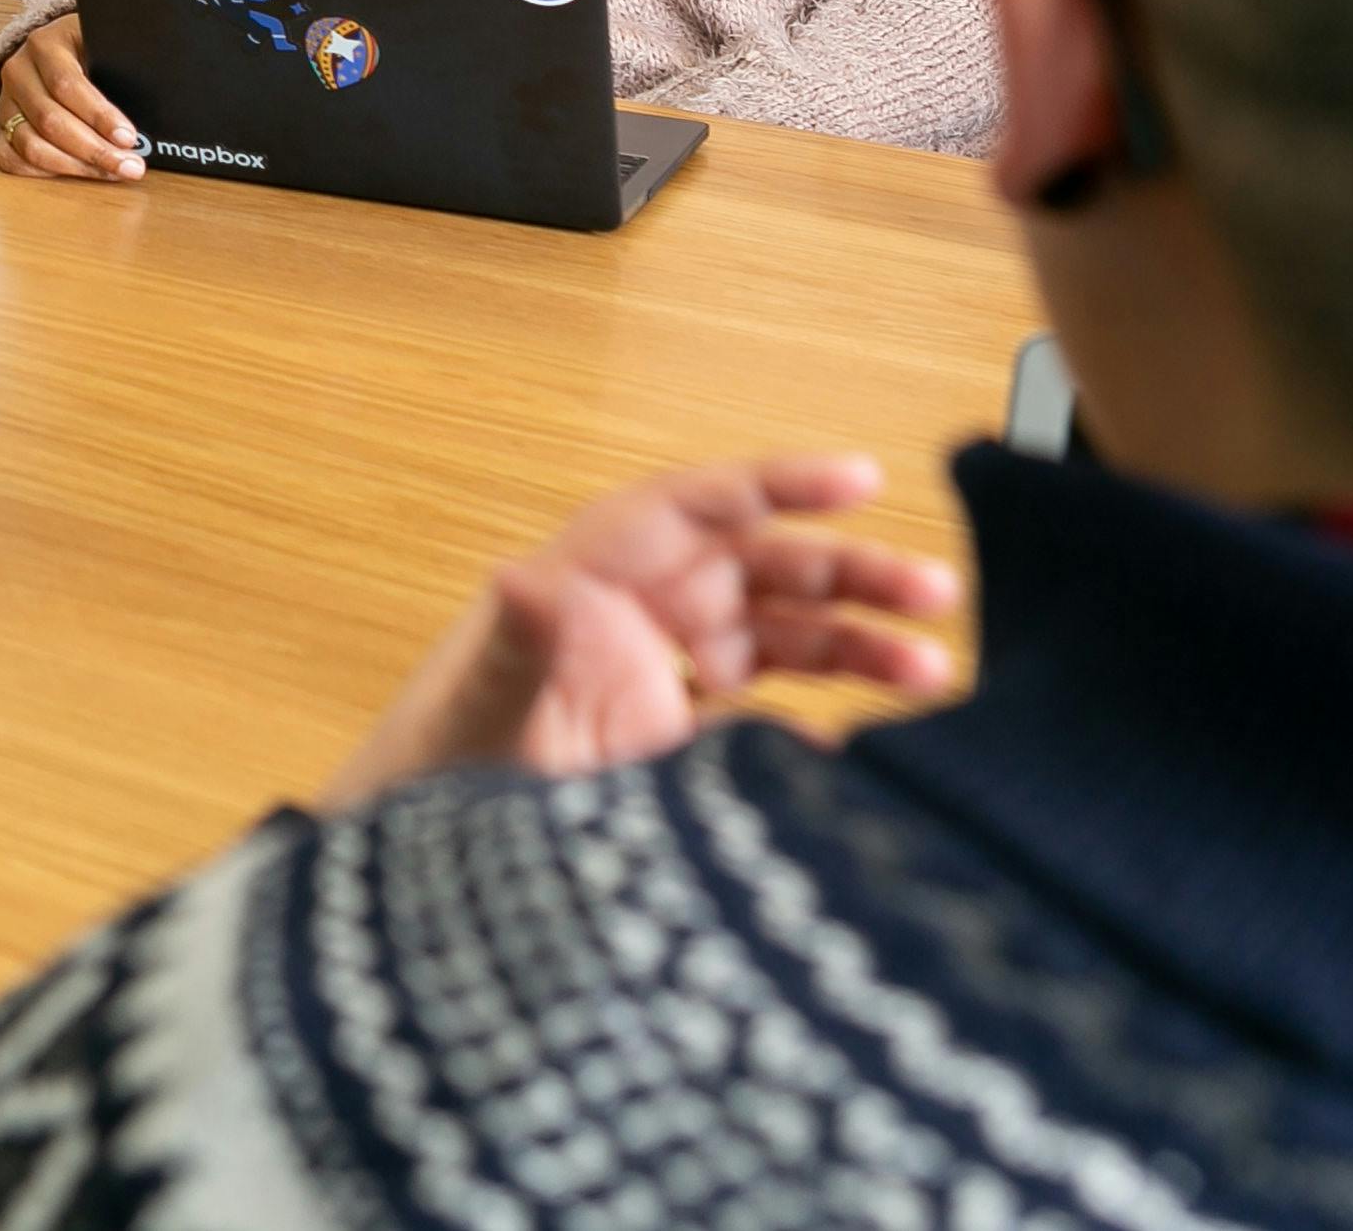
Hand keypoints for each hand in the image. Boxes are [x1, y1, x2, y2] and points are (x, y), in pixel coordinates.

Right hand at [0, 15, 140, 179]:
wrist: (58, 46)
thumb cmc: (90, 47)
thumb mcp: (105, 43)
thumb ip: (122, 67)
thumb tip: (146, 114)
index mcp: (44, 44)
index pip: (67, 85)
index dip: (99, 116)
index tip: (129, 137)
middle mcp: (18, 72)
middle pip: (50, 121)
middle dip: (95, 150)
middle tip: (130, 165)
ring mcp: (6, 102)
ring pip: (31, 146)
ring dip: (76, 167)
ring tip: (111, 173)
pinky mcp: (2, 128)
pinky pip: (13, 159)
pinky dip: (45, 173)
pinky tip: (77, 173)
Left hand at [321, 455, 960, 811]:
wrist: (416, 874)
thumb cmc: (433, 774)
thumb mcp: (479, 707)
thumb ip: (516, 647)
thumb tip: (525, 580)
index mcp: (589, 581)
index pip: (694, 508)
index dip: (777, 484)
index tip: (860, 477)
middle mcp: (631, 619)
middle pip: (759, 569)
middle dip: (847, 573)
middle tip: (936, 592)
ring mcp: (656, 684)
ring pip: (777, 641)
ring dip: (855, 651)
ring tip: (934, 677)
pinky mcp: (672, 752)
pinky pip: (763, 723)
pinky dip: (820, 732)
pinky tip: (870, 759)